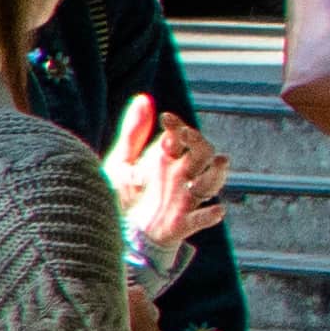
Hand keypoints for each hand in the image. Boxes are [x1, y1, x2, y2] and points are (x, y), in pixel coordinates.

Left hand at [107, 108, 226, 257]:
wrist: (110, 232)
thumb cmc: (119, 195)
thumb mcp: (121, 162)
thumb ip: (133, 133)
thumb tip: (144, 97)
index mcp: (168, 158)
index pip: (183, 136)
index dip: (179, 127)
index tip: (166, 120)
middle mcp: (181, 176)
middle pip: (204, 154)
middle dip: (199, 143)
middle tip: (185, 135)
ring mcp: (184, 199)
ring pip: (211, 183)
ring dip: (216, 174)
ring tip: (219, 162)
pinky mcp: (182, 223)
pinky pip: (201, 219)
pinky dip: (210, 215)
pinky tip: (217, 211)